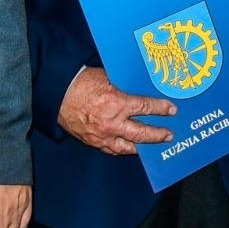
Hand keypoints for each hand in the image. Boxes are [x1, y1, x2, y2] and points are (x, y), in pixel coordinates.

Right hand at [58, 66, 175, 153]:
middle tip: (168, 135)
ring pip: (127, 146)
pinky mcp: (92, 141)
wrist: (57, 93)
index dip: (161, 109)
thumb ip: (124, 87)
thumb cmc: (80, 82)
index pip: (145, 108)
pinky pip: (111, 149)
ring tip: (152, 146)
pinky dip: (122, 149)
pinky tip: (129, 147)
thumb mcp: (107, 77)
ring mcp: (102, 135)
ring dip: (141, 146)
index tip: (171, 110)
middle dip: (157, 134)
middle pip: (141, 133)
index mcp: (117, 103)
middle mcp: (112, 123)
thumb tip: (139, 89)